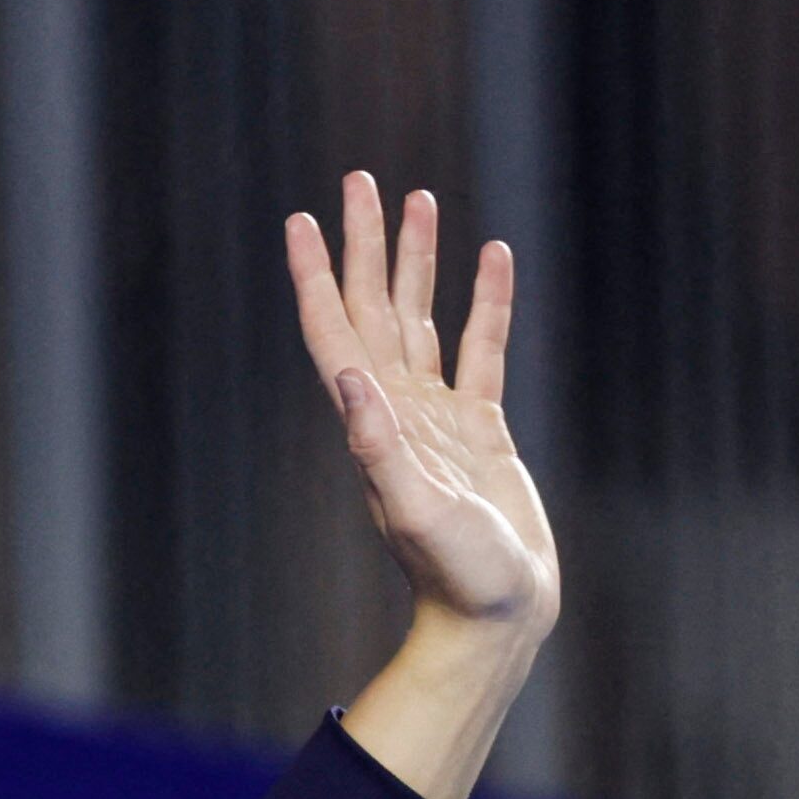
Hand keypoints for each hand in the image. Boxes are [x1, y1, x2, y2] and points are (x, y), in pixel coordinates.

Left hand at [287, 176, 557, 640]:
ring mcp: (438, 419)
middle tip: (360, 180)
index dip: (317, 275)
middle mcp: (396, 413)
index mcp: (373, 424)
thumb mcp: (416, 512)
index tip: (301, 220)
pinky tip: (493, 257)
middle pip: (374, 309)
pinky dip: (487, 302)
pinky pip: (483, 348)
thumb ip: (380, 448)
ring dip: (418, 262)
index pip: (335, 333)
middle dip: (366, 245)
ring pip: (423, 320)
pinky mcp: (481, 431)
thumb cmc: (456, 576)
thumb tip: (350, 380)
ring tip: (421, 201)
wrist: (497, 618)